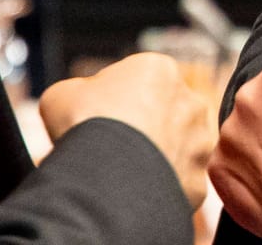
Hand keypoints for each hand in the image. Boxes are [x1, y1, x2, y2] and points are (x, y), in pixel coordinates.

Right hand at [39, 52, 214, 207]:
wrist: (106, 174)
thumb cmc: (85, 124)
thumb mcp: (63, 94)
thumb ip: (79, 92)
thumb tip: (80, 104)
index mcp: (160, 70)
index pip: (137, 82)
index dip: (112, 101)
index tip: (96, 119)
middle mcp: (190, 102)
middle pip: (162, 114)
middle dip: (142, 128)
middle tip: (110, 148)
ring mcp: (199, 143)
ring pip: (176, 148)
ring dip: (156, 157)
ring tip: (122, 172)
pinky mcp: (198, 182)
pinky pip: (176, 184)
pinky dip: (158, 188)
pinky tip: (134, 192)